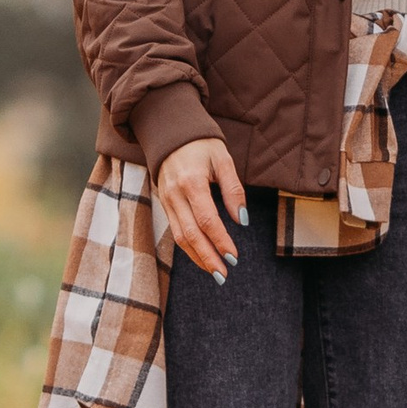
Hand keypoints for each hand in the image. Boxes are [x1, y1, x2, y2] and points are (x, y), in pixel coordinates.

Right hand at [153, 138, 247, 279]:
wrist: (170, 132)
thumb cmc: (202, 145)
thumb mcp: (223, 160)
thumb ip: (233, 190)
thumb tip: (242, 220)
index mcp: (192, 182)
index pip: (207, 220)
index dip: (221, 241)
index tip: (234, 257)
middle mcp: (175, 194)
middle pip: (190, 234)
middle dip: (207, 257)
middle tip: (223, 274)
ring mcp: (166, 200)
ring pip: (179, 237)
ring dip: (197, 257)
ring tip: (215, 272)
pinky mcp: (164, 203)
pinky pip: (175, 230)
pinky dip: (188, 247)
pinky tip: (202, 256)